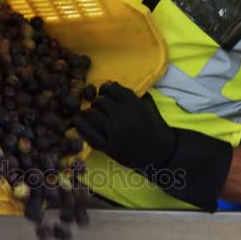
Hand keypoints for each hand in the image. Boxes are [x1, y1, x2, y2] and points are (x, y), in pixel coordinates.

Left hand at [72, 82, 233, 211]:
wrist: (161, 153)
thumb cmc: (155, 127)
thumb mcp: (148, 105)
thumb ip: (132, 94)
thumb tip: (110, 86)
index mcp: (134, 104)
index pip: (111, 88)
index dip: (105, 88)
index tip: (105, 92)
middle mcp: (124, 117)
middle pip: (99, 101)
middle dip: (98, 101)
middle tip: (100, 106)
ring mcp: (115, 133)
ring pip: (91, 115)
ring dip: (89, 113)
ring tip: (92, 115)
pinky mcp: (108, 148)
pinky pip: (88, 134)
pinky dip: (80, 125)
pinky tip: (78, 121)